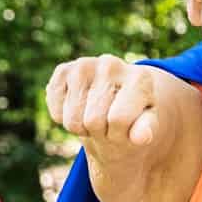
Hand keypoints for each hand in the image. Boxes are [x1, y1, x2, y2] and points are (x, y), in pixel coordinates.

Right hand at [47, 55, 164, 152]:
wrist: (116, 98)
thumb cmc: (133, 115)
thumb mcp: (145, 124)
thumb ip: (145, 129)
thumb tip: (141, 137)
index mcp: (139, 77)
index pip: (119, 119)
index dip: (119, 134)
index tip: (125, 127)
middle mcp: (112, 64)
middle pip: (94, 121)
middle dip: (100, 131)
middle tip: (108, 122)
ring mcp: (85, 64)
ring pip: (72, 120)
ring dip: (81, 128)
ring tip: (94, 115)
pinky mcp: (63, 70)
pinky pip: (56, 112)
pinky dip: (63, 119)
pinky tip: (78, 108)